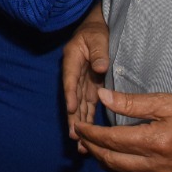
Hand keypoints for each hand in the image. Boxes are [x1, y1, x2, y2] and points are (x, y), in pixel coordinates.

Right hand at [62, 9, 110, 145]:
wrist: (99, 29)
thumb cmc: (97, 31)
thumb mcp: (98, 37)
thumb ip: (99, 51)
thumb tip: (101, 68)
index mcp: (73, 59)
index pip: (70, 79)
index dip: (70, 94)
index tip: (71, 109)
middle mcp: (75, 73)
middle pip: (73, 97)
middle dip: (73, 117)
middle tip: (74, 136)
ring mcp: (82, 82)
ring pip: (79, 105)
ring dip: (79, 122)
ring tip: (79, 143)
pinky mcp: (91, 87)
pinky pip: (88, 104)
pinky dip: (88, 118)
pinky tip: (89, 134)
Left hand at [74, 90, 171, 171]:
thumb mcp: (168, 102)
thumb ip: (133, 102)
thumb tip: (103, 96)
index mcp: (153, 142)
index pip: (110, 140)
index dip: (90, 133)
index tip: (78, 125)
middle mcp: (156, 166)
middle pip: (112, 162)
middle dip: (93, 149)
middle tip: (82, 137)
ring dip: (106, 163)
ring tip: (96, 148)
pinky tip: (121, 161)